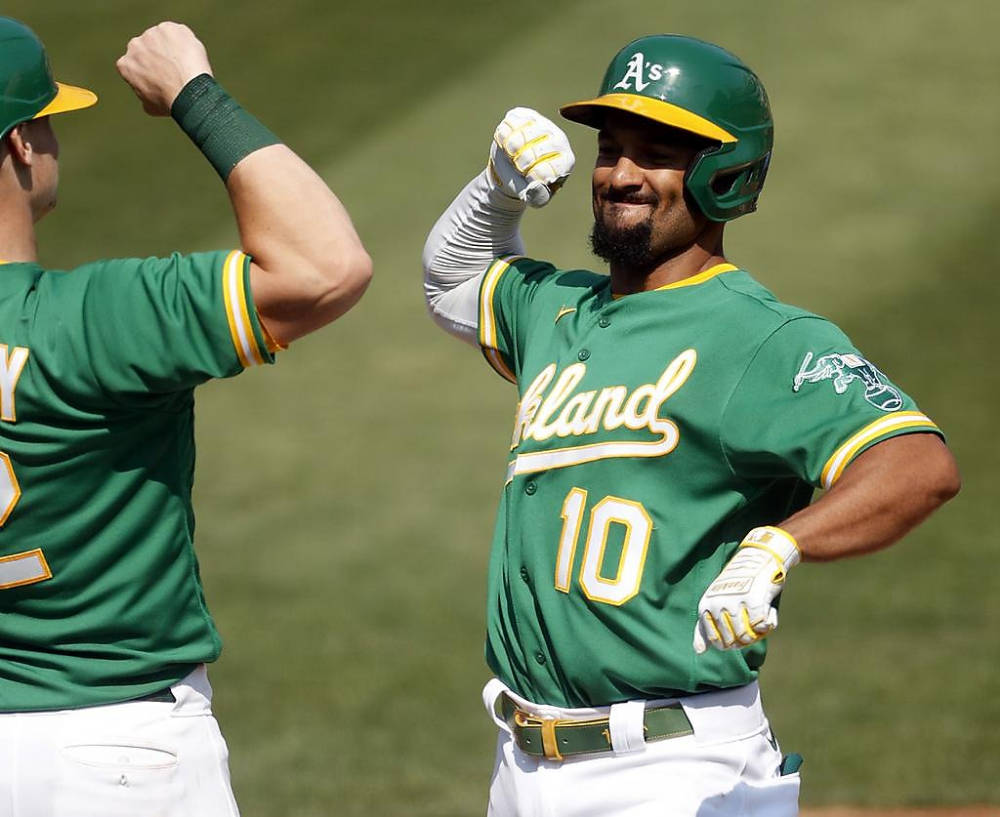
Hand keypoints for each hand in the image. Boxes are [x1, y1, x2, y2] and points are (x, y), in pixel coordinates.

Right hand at [116, 22, 212, 115]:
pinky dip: (186, 42)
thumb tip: (146, 98)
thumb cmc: (170, 103)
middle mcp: (134, 45)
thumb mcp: (150, 107)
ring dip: (173, 48)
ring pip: (164, 39)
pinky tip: (191, 57)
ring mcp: (151, 34)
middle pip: (148, 47)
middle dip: (160, 55)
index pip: (136, 62)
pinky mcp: (169, 28)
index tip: (163, 76)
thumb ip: (143, 95)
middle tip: (176, 70)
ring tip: (186, 65)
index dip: (150, 69)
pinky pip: (178, 33)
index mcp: (125, 64)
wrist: (187, 91)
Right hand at [488, 107, 573, 207]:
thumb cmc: (527, 184)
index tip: (528, 178)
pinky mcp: (527, 115)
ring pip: (521, 136)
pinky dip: (504, 136)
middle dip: (519, 163)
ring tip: (514, 155)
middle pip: (533, 152)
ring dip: (510, 149)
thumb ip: (538, 197)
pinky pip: (510, 123)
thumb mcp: (534, 197)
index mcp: (566, 162)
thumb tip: (536, 187)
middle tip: (519, 166)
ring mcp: (544, 124)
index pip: (545, 169)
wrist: (512, 168)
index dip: (530, 176)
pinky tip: (508, 142)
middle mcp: (560, 140)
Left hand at [693, 527, 800, 653]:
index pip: (715, 640)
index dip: (728, 644)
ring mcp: (735, 602)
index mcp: (706, 605)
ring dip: (755, 635)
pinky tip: (767, 617)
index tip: (737, 637)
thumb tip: (699, 652)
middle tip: (752, 629)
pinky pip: (760, 626)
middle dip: (743, 641)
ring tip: (759, 623)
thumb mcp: (715, 603)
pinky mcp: (753, 601)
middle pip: (731, 641)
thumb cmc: (736, 585)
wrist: (757, 559)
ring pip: (745, 636)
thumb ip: (705, 628)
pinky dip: (766, 625)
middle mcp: (718, 604)